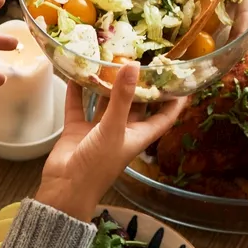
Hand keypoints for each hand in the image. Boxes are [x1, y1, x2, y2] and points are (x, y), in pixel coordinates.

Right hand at [36, 63, 185, 218]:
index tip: (182, 80)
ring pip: (105, 102)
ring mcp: (98, 131)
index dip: (175, 101)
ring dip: (105, 85)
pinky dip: (77, 92)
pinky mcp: (77, 130)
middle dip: (137, 85)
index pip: (164, 116)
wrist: (65, 189)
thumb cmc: (97, 166)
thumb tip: (133, 66)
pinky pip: (79, 106)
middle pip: (134, 105)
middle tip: (140, 58)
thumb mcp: (113, 129)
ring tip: (107, 60)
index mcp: (138, 136)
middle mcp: (121, 131)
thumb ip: (122, 98)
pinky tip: (76, 73)